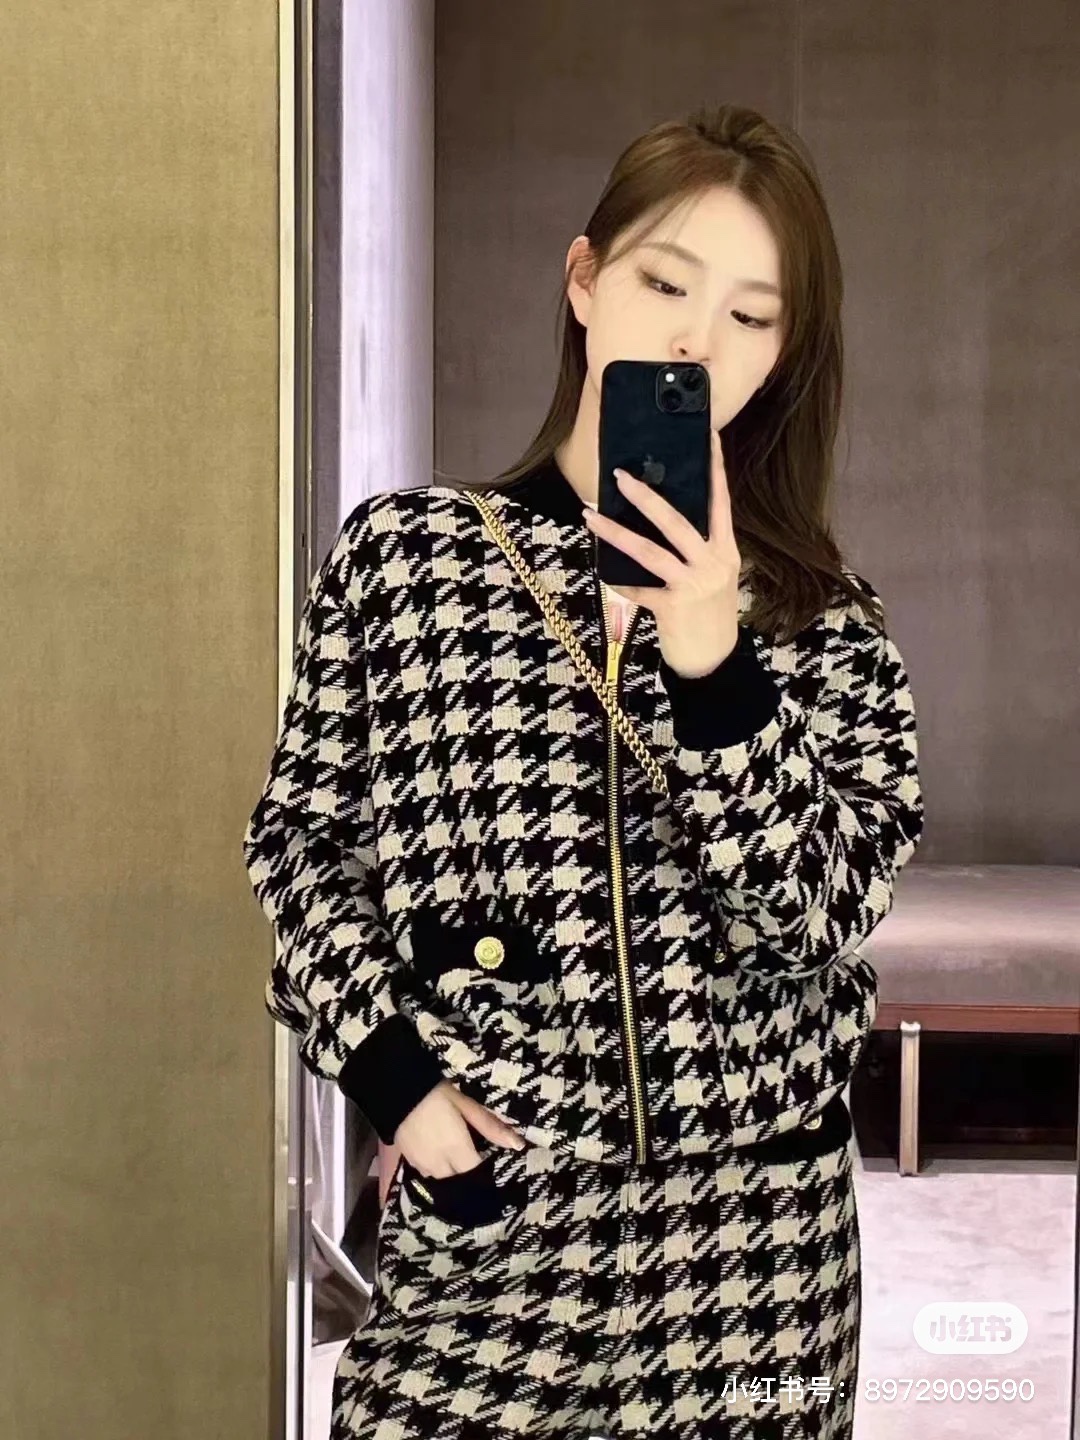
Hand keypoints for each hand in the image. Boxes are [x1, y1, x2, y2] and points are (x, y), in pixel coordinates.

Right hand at [393, 1079, 525, 1179]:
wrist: (396, 1088)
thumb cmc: (436, 1091)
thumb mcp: (466, 1103)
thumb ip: (490, 1127)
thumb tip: (518, 1146)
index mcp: (457, 1150)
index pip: (476, 1174)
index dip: (485, 1170)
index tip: (491, 1160)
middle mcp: (439, 1164)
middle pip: (459, 1180)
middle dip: (467, 1172)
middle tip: (473, 1155)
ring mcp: (421, 1164)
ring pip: (441, 1178)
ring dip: (450, 1171)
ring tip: (455, 1153)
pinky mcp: (407, 1159)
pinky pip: (426, 1171)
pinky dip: (435, 1166)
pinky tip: (437, 1150)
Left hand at [582, 428, 741, 677]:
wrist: (714, 662)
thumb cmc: (708, 616)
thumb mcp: (713, 579)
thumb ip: (696, 552)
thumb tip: (660, 523)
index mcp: (725, 552)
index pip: (720, 502)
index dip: (714, 469)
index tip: (707, 436)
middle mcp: (712, 564)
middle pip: (676, 521)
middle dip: (646, 497)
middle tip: (621, 476)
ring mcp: (693, 586)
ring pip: (649, 551)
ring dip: (615, 533)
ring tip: (590, 516)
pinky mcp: (672, 608)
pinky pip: (637, 590)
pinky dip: (619, 583)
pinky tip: (605, 574)